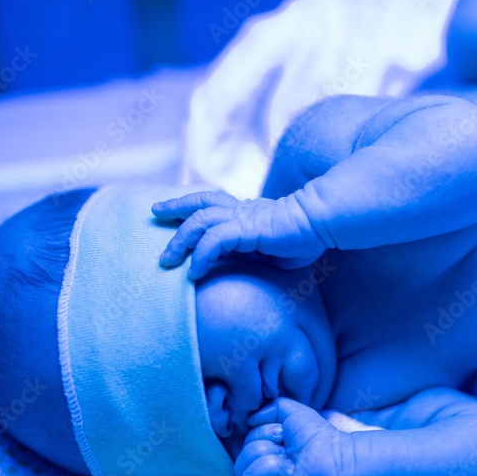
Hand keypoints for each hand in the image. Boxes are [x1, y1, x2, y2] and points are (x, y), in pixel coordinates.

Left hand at [152, 191, 327, 278]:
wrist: (321, 222)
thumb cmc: (303, 238)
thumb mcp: (270, 250)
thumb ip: (250, 253)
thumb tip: (233, 266)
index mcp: (246, 213)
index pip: (212, 203)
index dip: (189, 203)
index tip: (168, 208)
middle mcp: (241, 211)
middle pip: (200, 202)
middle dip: (175, 208)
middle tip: (155, 212)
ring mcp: (242, 218)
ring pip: (200, 221)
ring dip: (180, 240)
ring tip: (167, 259)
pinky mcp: (246, 228)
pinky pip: (214, 241)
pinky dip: (200, 255)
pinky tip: (194, 272)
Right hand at [235, 398, 344, 475]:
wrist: (336, 461)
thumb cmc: (318, 438)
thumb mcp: (292, 413)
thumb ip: (270, 408)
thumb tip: (249, 420)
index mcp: (268, 456)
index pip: (245, 447)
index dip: (262, 436)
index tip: (283, 435)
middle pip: (241, 463)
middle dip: (266, 452)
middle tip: (291, 457)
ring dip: (273, 468)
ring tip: (294, 471)